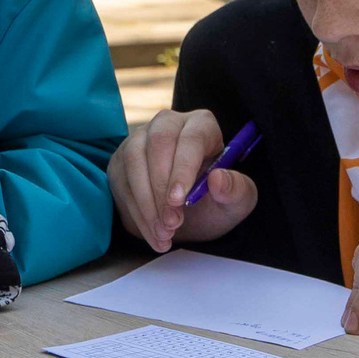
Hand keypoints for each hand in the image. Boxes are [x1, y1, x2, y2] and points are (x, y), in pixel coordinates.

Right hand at [107, 108, 255, 253]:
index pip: (191, 138)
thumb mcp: (237, 201)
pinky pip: (122, 182)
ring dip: (146, 203)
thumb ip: (236, 190)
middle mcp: (168, 123)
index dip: (183, 168)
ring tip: (164, 233)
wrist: (188, 216)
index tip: (178, 200)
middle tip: (171, 223)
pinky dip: (136, 213)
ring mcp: (139, 140)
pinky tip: (152, 233)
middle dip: (161, 187)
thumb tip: (218, 179)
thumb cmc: (215, 201)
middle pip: (157, 143)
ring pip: (134, 161)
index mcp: (201, 125)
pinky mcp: (121, 161)